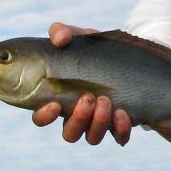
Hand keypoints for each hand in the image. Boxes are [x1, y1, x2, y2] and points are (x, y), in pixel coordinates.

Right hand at [30, 23, 132, 144]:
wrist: (128, 56)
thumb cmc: (94, 50)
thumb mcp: (79, 37)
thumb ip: (63, 32)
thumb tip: (59, 38)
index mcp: (60, 97)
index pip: (42, 117)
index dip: (44, 116)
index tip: (54, 105)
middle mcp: (78, 115)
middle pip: (69, 133)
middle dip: (78, 119)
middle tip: (88, 99)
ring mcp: (100, 122)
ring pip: (92, 137)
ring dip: (98, 123)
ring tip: (106, 101)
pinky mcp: (121, 124)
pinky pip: (119, 137)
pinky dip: (120, 129)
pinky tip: (123, 112)